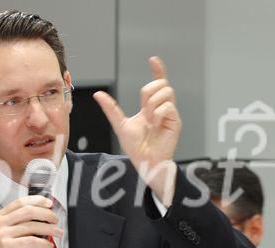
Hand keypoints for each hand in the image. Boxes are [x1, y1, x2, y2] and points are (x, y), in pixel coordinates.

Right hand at [0, 195, 62, 247]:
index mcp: (1, 216)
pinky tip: (48, 246)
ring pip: (31, 226)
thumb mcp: (6, 233)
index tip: (49, 204)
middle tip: (55, 219)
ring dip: (49, 229)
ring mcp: (2, 234)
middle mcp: (1, 223)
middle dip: (46, 214)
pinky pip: (30, 241)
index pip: (21, 201)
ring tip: (57, 232)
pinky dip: (42, 242)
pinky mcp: (7, 246)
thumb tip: (42, 219)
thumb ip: (20, 224)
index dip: (37, 201)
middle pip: (28, 211)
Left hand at [93, 56, 180, 205]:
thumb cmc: (136, 147)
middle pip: (160, 84)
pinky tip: (155, 123)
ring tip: (149, 119)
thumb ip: (110, 108)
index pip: (157, 83)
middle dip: (148, 92)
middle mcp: (162, 108)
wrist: (144, 161)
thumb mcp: (119, 124)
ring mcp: (170, 114)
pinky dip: (158, 113)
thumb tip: (98, 94)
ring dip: (152, 103)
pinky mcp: (176, 122)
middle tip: (144, 110)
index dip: (158, 70)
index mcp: (151, 107)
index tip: (152, 59)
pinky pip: (168, 106)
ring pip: (166, 91)